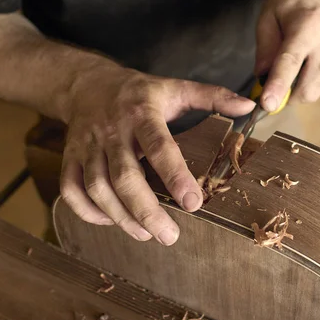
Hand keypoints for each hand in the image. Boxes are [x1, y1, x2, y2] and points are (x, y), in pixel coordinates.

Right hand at [60, 68, 254, 244]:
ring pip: (97, 187)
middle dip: (146, 211)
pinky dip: (88, 212)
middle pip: (124, 177)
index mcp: (142, 113)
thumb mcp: (175, 87)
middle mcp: (112, 131)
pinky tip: (112, 221)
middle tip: (170, 236)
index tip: (194, 204)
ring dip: (120, 217)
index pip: (159, 147)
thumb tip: (249, 108)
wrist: (86, 83)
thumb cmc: (139, 92)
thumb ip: (212, 96)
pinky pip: (71, 189)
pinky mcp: (69, 157)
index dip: (175, 176)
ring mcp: (87, 146)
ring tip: (146, 234)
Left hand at [255, 0, 319, 111]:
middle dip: (286, 96)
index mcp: (307, 27)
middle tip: (272, 84)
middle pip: (307, 89)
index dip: (278, 86)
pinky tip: (308, 58)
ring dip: (297, 86)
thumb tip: (262, 78)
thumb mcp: (267, 17)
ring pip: (314, 90)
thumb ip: (264, 49)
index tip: (267, 104)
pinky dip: (309, 78)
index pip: (291, 63)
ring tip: (293, 60)